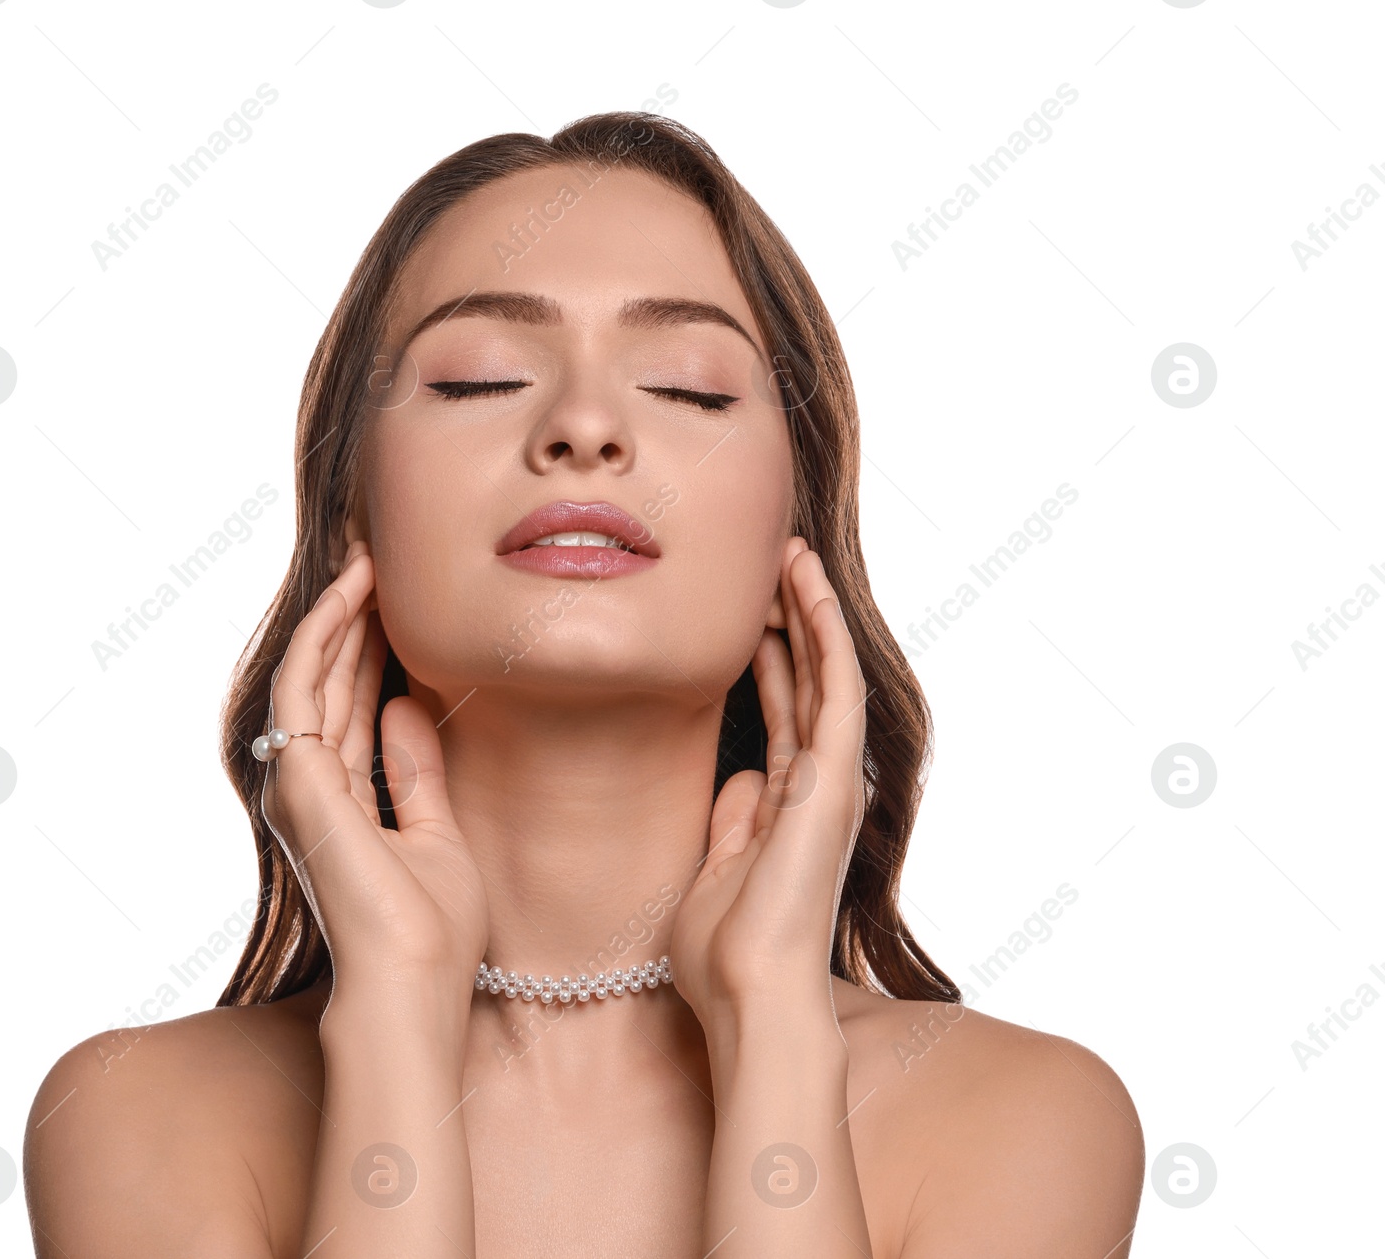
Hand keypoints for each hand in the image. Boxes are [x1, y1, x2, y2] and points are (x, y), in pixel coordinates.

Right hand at [260, 540, 488, 1009]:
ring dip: (339, 611)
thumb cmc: (431, 930)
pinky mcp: (297, 778)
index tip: (401, 596)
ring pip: (314, 672)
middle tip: (380, 554)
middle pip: (332, 680)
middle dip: (355, 617)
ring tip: (369, 556)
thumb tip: (403, 705)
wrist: (414, 982)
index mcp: (341, 801)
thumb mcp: (435, 831)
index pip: (354, 704)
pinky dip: (326, 633)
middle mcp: (310, 787)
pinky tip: (353, 592)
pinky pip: (305, 685)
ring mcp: (298, 782)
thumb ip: (415, 770)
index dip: (373, 647)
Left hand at [670, 537, 867, 1030]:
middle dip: (790, 620)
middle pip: (806, 683)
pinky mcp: (834, 779)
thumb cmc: (723, 953)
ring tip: (789, 553)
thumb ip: (730, 821)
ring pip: (826, 673)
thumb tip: (737, 779)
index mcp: (786, 806)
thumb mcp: (712, 870)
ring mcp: (830, 781)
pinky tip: (805, 587)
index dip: (769, 658)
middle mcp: (816, 786)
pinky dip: (822, 634)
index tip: (748, 610)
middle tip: (772, 561)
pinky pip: (833, 689)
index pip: (781, 712)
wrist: (747, 994)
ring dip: (809, 611)